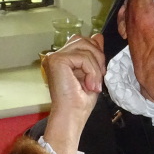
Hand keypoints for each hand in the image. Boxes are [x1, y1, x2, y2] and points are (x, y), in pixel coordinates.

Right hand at [42, 34, 105, 153]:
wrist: (71, 117)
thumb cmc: (80, 102)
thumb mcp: (92, 73)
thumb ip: (94, 54)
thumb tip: (98, 36)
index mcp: (63, 58)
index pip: (83, 41)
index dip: (96, 53)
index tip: (99, 73)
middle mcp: (55, 56)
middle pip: (84, 40)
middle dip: (98, 58)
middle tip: (98, 80)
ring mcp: (54, 57)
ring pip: (85, 47)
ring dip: (96, 67)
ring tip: (93, 84)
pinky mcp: (57, 61)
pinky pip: (83, 57)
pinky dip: (92, 72)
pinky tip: (89, 85)